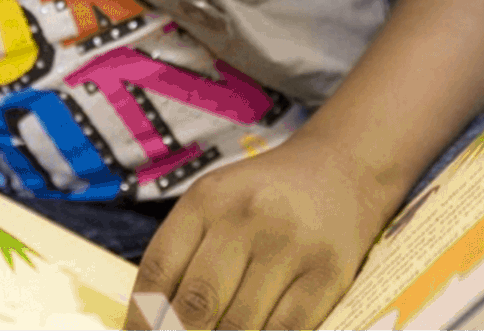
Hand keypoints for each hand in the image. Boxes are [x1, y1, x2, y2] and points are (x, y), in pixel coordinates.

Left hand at [123, 138, 395, 330]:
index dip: (142, 318)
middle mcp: (244, 218)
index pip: (158, 270)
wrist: (341, 169)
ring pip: (241, 325)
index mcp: (205, 200)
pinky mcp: (328, 273)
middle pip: (197, 303)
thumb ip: (186, 251)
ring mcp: (289, 246)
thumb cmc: (266, 195)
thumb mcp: (216, 201)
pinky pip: (288, 330)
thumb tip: (155, 317)